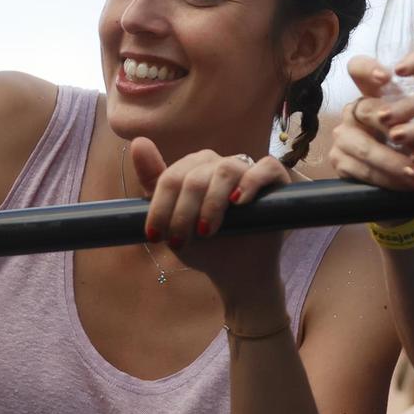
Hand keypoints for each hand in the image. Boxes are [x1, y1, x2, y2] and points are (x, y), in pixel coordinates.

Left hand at [132, 138, 289, 294]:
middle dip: (183, 212)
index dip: (160, 207)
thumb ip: (154, 183)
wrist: (237, 273)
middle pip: (196, 176)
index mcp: (194, 169)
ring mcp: (247, 170)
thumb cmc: (204, 246)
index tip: (155, 237)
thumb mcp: (172, 222)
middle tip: (180, 241)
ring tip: (206, 230)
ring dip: (211, 203)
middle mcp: (219, 165)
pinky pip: (266, 167)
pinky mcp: (276, 180)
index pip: (172, 177)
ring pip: (226, 169)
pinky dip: (251, 182)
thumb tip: (138, 141)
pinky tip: (238, 202)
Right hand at [329, 56, 413, 188]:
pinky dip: (385, 179)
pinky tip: (403, 184)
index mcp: (370, 92)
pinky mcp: (339, 161)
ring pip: (364, 147)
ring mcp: (342, 135)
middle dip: (392, 127)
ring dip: (392, 162)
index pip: (358, 68)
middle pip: (366, 110)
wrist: (399, 176)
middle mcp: (352, 110)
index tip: (386, 76)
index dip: (368, 68)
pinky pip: (361, 171)